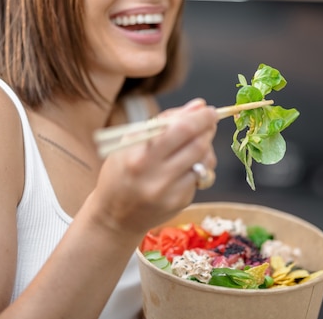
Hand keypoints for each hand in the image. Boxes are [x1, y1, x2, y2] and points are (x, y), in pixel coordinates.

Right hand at [93, 98, 217, 234]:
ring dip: (207, 146)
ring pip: (205, 161)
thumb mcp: (131, 141)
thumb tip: (198, 105)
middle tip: (209, 121)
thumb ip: (165, 121)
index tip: (208, 110)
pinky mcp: (181, 202)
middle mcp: (157, 177)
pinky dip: (199, 166)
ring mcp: (171, 193)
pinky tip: (185, 165)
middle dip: (208, 128)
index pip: (181, 130)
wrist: (114, 216)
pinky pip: (200, 177)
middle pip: (198, 145)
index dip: (200, 117)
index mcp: (140, 157)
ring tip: (196, 142)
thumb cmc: (121, 172)